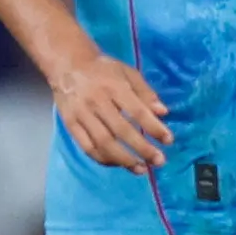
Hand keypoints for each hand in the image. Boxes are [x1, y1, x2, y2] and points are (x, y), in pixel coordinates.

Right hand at [47, 47, 172, 172]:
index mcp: (114, 86)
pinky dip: (103, 159)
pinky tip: (117, 164)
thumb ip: (145, 92)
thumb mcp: (127, 72)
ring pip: (103, 143)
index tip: (168, 140)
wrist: (67, 65)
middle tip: (159, 161)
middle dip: (142, 149)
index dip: (154, 128)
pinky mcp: (70, 124)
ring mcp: (81, 114)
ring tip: (140, 169)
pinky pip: (87, 147)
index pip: (137, 111)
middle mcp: (97, 101)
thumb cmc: (102, 69)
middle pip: (121, 131)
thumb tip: (163, 112)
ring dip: (123, 160)